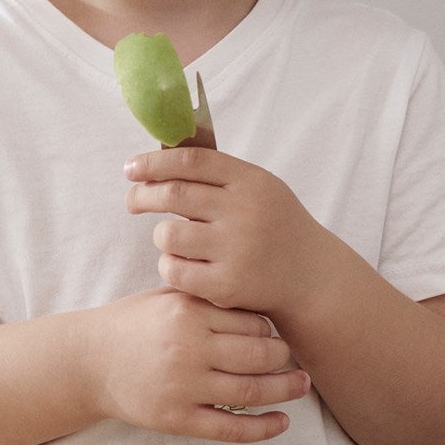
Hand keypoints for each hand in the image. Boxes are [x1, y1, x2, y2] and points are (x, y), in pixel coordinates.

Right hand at [83, 287, 310, 444]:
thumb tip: (263, 310)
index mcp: (187, 312)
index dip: (270, 329)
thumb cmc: (133, 324)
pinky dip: (261, 428)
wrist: (88, 360)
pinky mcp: (176, 419)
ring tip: (301, 386)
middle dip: (284, 358)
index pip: (250, 321)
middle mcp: (187, 348)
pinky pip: (229, 428)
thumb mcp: (167, 297)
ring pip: (249, 392)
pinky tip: (281, 423)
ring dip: (284, 391)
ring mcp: (182, 387)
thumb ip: (208, 299)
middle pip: (257, 356)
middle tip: (296, 359)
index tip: (277, 334)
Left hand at [123, 146, 330, 318]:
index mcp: (251, 182)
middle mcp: (244, 212)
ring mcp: (237, 249)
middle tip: (132, 201)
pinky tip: (180, 264)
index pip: (191, 160)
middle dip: (142, 195)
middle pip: (173, 194)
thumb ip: (219, 175)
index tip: (132, 168)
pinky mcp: (227, 284)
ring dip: (161, 235)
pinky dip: (169, 265)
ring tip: (172, 239)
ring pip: (168, 234)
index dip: (154, 162)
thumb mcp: (260, 190)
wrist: (312, 277)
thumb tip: (159, 161)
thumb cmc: (275, 227)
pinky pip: (174, 269)